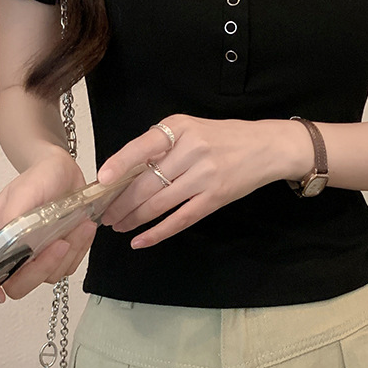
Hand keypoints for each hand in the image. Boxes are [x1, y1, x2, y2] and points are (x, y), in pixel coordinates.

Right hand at [0, 148, 94, 302]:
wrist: (64, 171)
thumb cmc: (38, 178)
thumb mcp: (24, 191)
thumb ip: (12, 217)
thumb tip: (5, 243)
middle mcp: (12, 251)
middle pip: (17, 284)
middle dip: (40, 270)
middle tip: (59, 245)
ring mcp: (36, 255)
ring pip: (47, 277)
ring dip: (67, 255)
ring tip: (78, 226)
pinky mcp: (58, 255)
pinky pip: (68, 267)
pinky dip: (79, 250)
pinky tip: (83, 228)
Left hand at [97, 115, 311, 248]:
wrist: (265, 147)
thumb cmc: (221, 137)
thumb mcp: (189, 128)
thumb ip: (160, 144)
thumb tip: (124, 172)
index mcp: (180, 128)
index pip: (144, 146)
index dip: (121, 163)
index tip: (102, 180)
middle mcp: (192, 150)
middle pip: (147, 182)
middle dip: (121, 202)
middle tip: (104, 214)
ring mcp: (205, 176)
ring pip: (159, 203)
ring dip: (134, 218)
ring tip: (118, 225)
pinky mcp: (215, 198)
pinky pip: (180, 219)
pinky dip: (157, 232)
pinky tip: (140, 240)